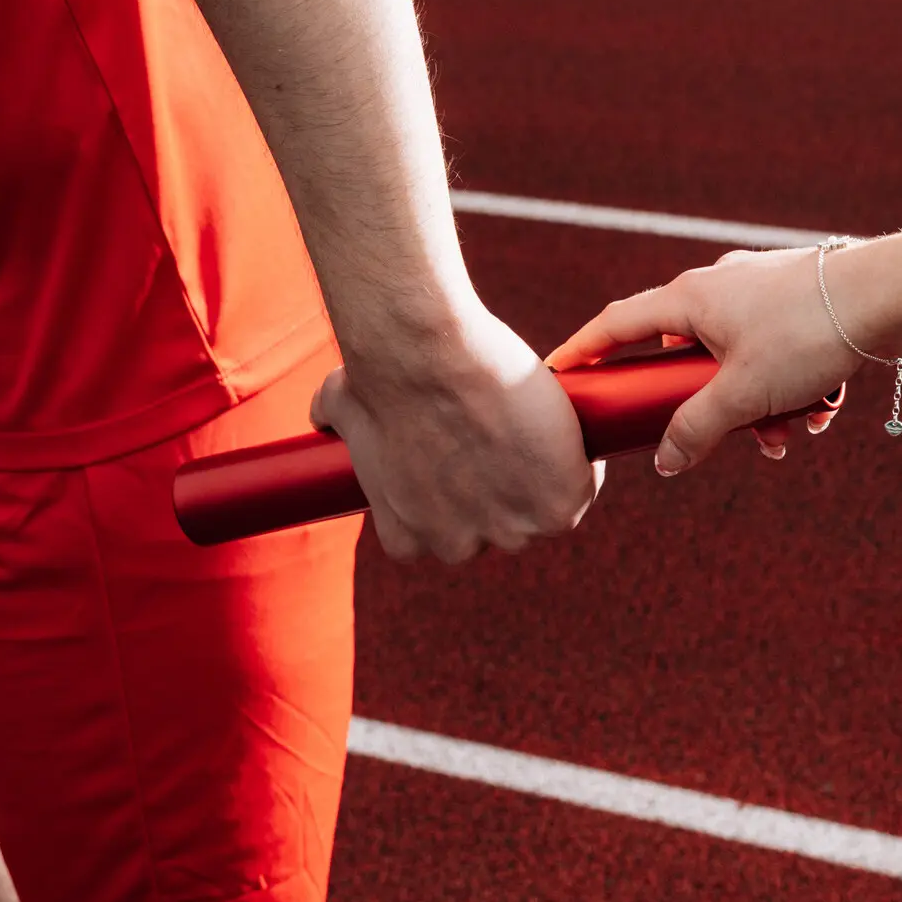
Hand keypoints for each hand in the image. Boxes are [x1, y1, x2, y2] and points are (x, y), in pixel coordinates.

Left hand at [311, 305, 603, 560]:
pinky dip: (582, 465)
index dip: (456, 497)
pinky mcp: (557, 504)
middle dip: (501, 490)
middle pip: (495, 529)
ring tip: (537, 429)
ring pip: (541, 513)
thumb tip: (318, 416)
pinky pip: (582, 491)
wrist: (426, 356)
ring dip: (543, 480)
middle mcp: (458, 545)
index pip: (441, 534)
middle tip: (504, 436)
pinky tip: (568, 431)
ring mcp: (510, 531)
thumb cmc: (382, 373)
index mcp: (408, 537)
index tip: (464, 460)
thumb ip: (332, 417)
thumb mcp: (342, 406)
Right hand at [548, 248, 860, 473]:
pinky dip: (784, 386)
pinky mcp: (794, 299)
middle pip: (681, 353)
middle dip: (701, 404)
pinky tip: (816, 410)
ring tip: (786, 431)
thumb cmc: (808, 333)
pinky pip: (771, 352)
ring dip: (754, 404)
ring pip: (733, 359)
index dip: (583, 351)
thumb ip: (696, 429)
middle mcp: (716, 286)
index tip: (559, 373)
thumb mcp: (742, 393)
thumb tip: (667, 462)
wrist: (887, 295)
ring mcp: (756, 290)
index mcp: (688, 298)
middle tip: (714, 435)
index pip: (616, 325)